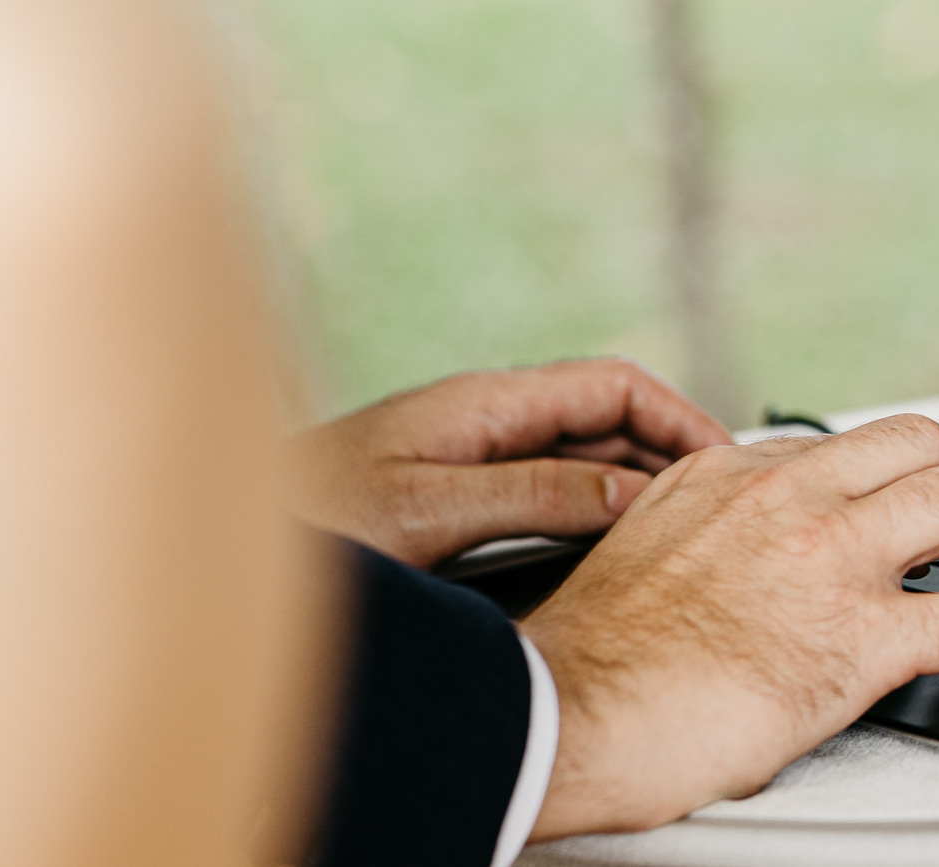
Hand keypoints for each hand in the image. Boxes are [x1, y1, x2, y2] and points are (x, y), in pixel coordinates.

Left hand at [285, 359, 732, 567]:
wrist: (216, 553)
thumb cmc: (304, 524)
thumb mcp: (429, 511)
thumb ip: (532, 495)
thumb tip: (629, 490)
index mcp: (481, 403)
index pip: (613, 385)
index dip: (678, 415)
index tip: (723, 459)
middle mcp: (479, 421)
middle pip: (603, 421)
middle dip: (667, 452)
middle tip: (719, 500)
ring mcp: (466, 457)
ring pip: (577, 459)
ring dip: (631, 484)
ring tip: (680, 525)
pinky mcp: (451, 497)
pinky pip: (544, 492)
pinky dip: (590, 511)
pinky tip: (607, 548)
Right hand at [523, 415, 938, 837]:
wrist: (565, 714)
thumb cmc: (588, 660)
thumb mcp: (639, 549)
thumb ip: (701, 530)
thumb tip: (728, 549)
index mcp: (730, 472)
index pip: (842, 446)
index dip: (891, 473)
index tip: (908, 495)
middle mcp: (789, 497)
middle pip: (918, 444)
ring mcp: (831, 561)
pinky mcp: (861, 640)